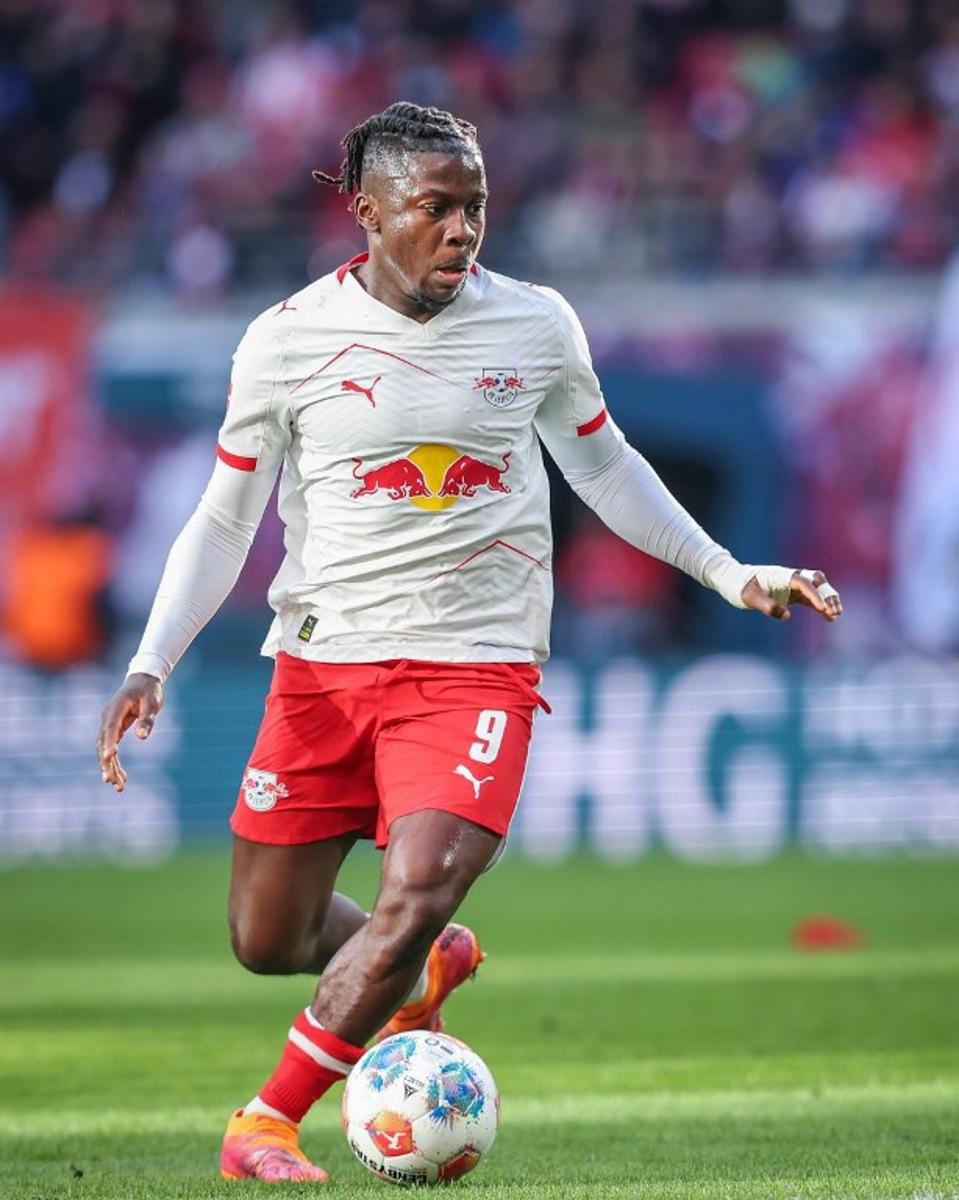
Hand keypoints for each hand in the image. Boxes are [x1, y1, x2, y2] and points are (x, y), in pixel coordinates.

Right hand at [96, 673, 162, 791]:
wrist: (143, 680)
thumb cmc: (149, 690)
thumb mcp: (152, 702)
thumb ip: (147, 719)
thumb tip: (142, 737)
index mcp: (116, 708)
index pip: (110, 728)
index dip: (109, 743)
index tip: (110, 757)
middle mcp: (107, 718)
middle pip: (103, 743)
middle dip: (107, 763)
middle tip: (111, 781)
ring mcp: (108, 724)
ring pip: (105, 750)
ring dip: (110, 768)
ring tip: (118, 787)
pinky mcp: (113, 730)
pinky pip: (111, 749)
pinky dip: (115, 763)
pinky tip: (122, 778)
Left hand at [741, 569, 842, 621]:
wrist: (736, 582)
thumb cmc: (742, 587)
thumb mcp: (750, 597)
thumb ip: (767, 605)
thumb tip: (787, 616)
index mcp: (783, 575)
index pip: (803, 582)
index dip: (814, 594)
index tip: (822, 608)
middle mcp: (792, 578)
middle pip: (817, 581)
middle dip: (827, 594)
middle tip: (832, 610)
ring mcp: (794, 586)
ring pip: (818, 589)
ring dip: (828, 600)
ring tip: (835, 615)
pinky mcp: (794, 594)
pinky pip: (812, 599)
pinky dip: (821, 607)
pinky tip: (830, 618)